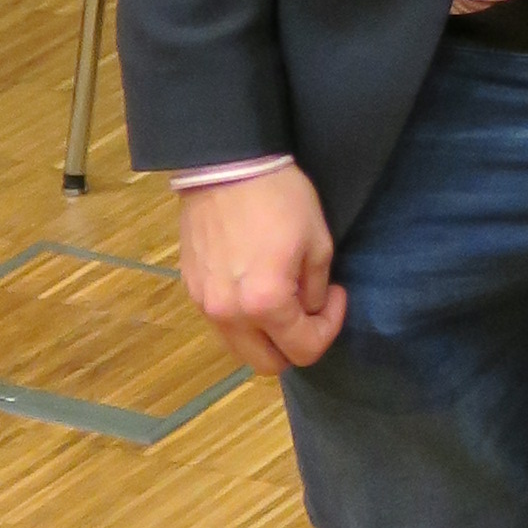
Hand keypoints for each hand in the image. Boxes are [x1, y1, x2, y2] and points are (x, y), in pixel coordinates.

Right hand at [178, 163, 345, 374]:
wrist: (225, 163)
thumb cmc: (279, 197)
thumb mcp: (318, 243)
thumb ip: (316, 290)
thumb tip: (309, 310)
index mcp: (265, 303)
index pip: (305, 349)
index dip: (329, 327)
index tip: (336, 295)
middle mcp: (229, 314)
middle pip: (268, 364)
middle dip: (296, 345)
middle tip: (310, 309)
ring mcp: (205, 304)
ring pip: (240, 348)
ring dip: (266, 337)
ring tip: (283, 300)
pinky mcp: (191, 289)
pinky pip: (222, 324)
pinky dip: (243, 319)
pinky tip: (256, 287)